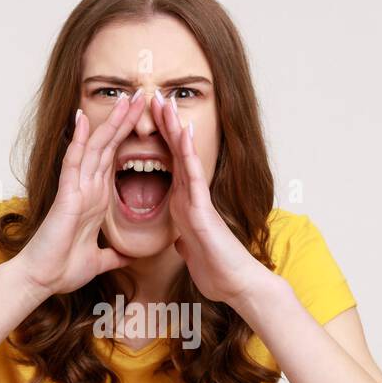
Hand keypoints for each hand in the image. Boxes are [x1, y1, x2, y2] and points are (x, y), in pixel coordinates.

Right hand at [14, 90, 146, 295]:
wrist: (41, 280)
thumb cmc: (62, 270)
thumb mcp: (100, 261)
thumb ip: (114, 255)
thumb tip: (129, 256)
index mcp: (95, 201)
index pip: (114, 162)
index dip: (128, 140)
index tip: (144, 122)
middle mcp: (86, 190)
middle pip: (107, 148)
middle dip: (124, 122)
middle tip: (139, 97)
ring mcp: (75, 190)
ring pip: (94, 148)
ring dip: (109, 123)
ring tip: (124, 99)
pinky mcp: (66, 195)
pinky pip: (73, 162)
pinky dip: (78, 140)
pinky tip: (83, 119)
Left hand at [151, 92, 270, 307]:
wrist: (235, 285)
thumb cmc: (217, 271)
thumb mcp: (192, 254)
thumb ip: (186, 242)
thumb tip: (181, 241)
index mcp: (183, 206)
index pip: (168, 167)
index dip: (158, 143)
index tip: (146, 121)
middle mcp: (191, 198)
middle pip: (174, 154)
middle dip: (164, 125)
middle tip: (153, 96)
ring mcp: (198, 200)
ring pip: (184, 157)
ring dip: (174, 128)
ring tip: (165, 101)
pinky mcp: (203, 209)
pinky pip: (193, 176)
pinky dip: (187, 154)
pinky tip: (182, 132)